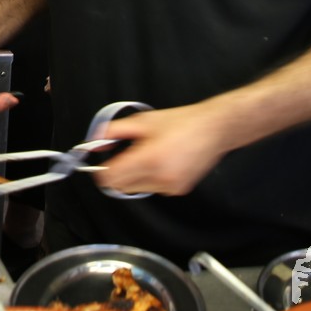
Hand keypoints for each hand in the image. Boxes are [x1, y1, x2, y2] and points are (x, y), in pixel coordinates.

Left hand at [92, 104, 229, 195]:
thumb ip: (114, 131)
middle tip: (124, 156)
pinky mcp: (179, 190)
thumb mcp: (143, 120)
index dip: (101, 172)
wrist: (214, 129)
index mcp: (149, 158)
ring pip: (137, 189)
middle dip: (117, 174)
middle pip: (121, 187)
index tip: (100, 164)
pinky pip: (154, 188)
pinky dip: (151, 178)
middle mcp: (160, 176)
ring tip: (148, 156)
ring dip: (134, 177)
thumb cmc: (180, 122)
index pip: (111, 178)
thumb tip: (95, 142)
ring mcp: (171, 186)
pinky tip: (162, 162)